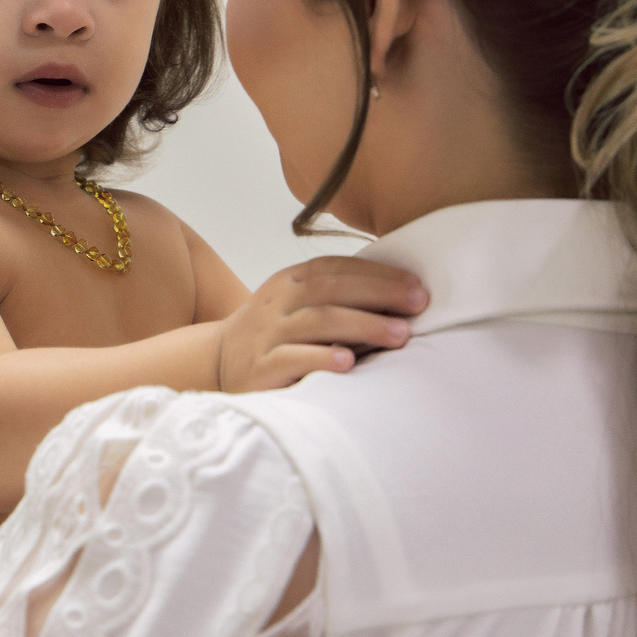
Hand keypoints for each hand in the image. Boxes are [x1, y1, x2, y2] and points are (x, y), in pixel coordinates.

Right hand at [217, 256, 427, 391]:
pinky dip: (322, 358)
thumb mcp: (297, 304)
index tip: (417, 285)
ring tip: (399, 335)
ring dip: (363, 325)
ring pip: (318, 321)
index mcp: (290, 280)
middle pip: (331, 290)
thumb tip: (403, 297)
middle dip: (380, 294)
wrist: (217, 363)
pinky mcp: (261, 368)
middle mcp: (278, 302)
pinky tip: (348, 363)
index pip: (336, 268)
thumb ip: (336, 296)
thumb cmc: (276, 333)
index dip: (378, 273)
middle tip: (419, 305)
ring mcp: (268, 333)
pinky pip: (292, 359)